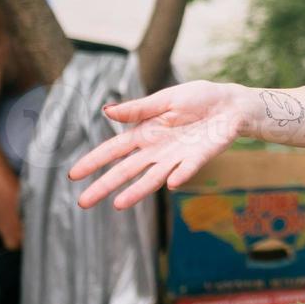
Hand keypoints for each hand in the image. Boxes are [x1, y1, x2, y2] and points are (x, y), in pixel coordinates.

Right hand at [68, 80, 246, 209]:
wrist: (231, 105)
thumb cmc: (199, 99)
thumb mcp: (167, 99)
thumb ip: (139, 109)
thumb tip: (106, 111)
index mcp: (146, 132)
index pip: (114, 149)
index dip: (94, 161)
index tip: (73, 175)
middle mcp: (157, 149)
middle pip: (126, 170)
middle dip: (104, 185)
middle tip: (83, 203)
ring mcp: (176, 157)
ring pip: (152, 178)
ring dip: (137, 191)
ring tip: (118, 205)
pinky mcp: (198, 159)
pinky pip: (187, 169)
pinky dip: (180, 175)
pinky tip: (171, 184)